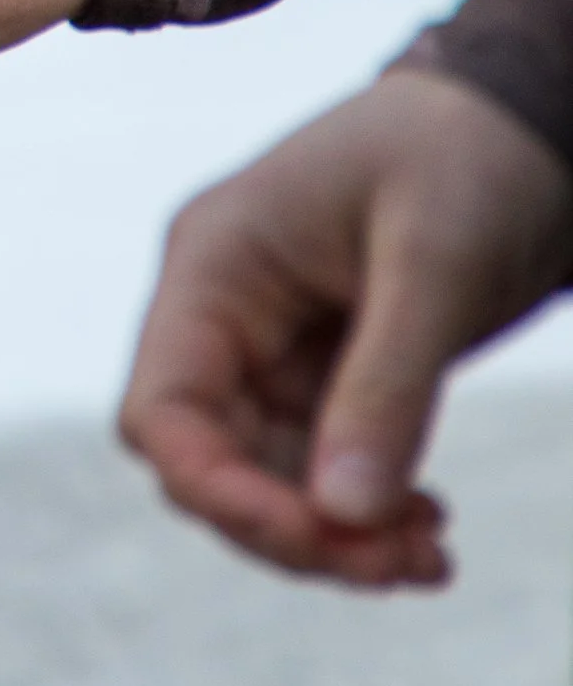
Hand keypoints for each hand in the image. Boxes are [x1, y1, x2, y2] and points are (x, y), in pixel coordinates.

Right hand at [117, 67, 572, 589]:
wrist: (524, 122)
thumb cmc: (466, 157)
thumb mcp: (434, 264)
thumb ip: (386, 385)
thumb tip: (342, 515)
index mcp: (215, 265)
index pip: (162, 410)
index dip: (219, 490)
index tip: (319, 535)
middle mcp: (225, 313)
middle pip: (210, 463)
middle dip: (295, 527)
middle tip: (401, 563)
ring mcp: (272, 347)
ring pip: (265, 479)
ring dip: (337, 534)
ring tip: (430, 553)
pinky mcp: (326, 372)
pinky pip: (317, 467)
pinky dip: (364, 511)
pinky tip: (427, 529)